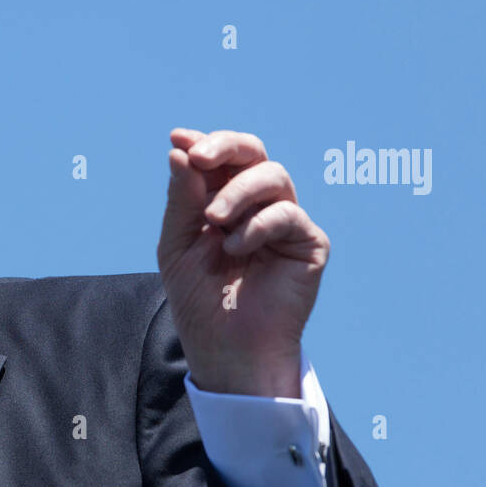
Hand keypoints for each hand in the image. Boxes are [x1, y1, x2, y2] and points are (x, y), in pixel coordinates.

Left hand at [157, 128, 329, 397]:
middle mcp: (256, 206)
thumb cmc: (199, 300)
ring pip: (272, 176)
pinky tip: (235, 248)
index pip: (220, 160)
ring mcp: (284, 222)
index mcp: (223, 202)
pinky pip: (287, 213)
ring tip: (213, 222)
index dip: (202, 143)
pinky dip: (256, 225)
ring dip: (236, 192)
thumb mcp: (177, 245)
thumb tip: (178, 151)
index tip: (178, 138)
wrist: (226, 348)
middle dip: (225, 147)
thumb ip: (182, 200)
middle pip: (253, 153)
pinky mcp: (308, 243)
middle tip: (199, 156)